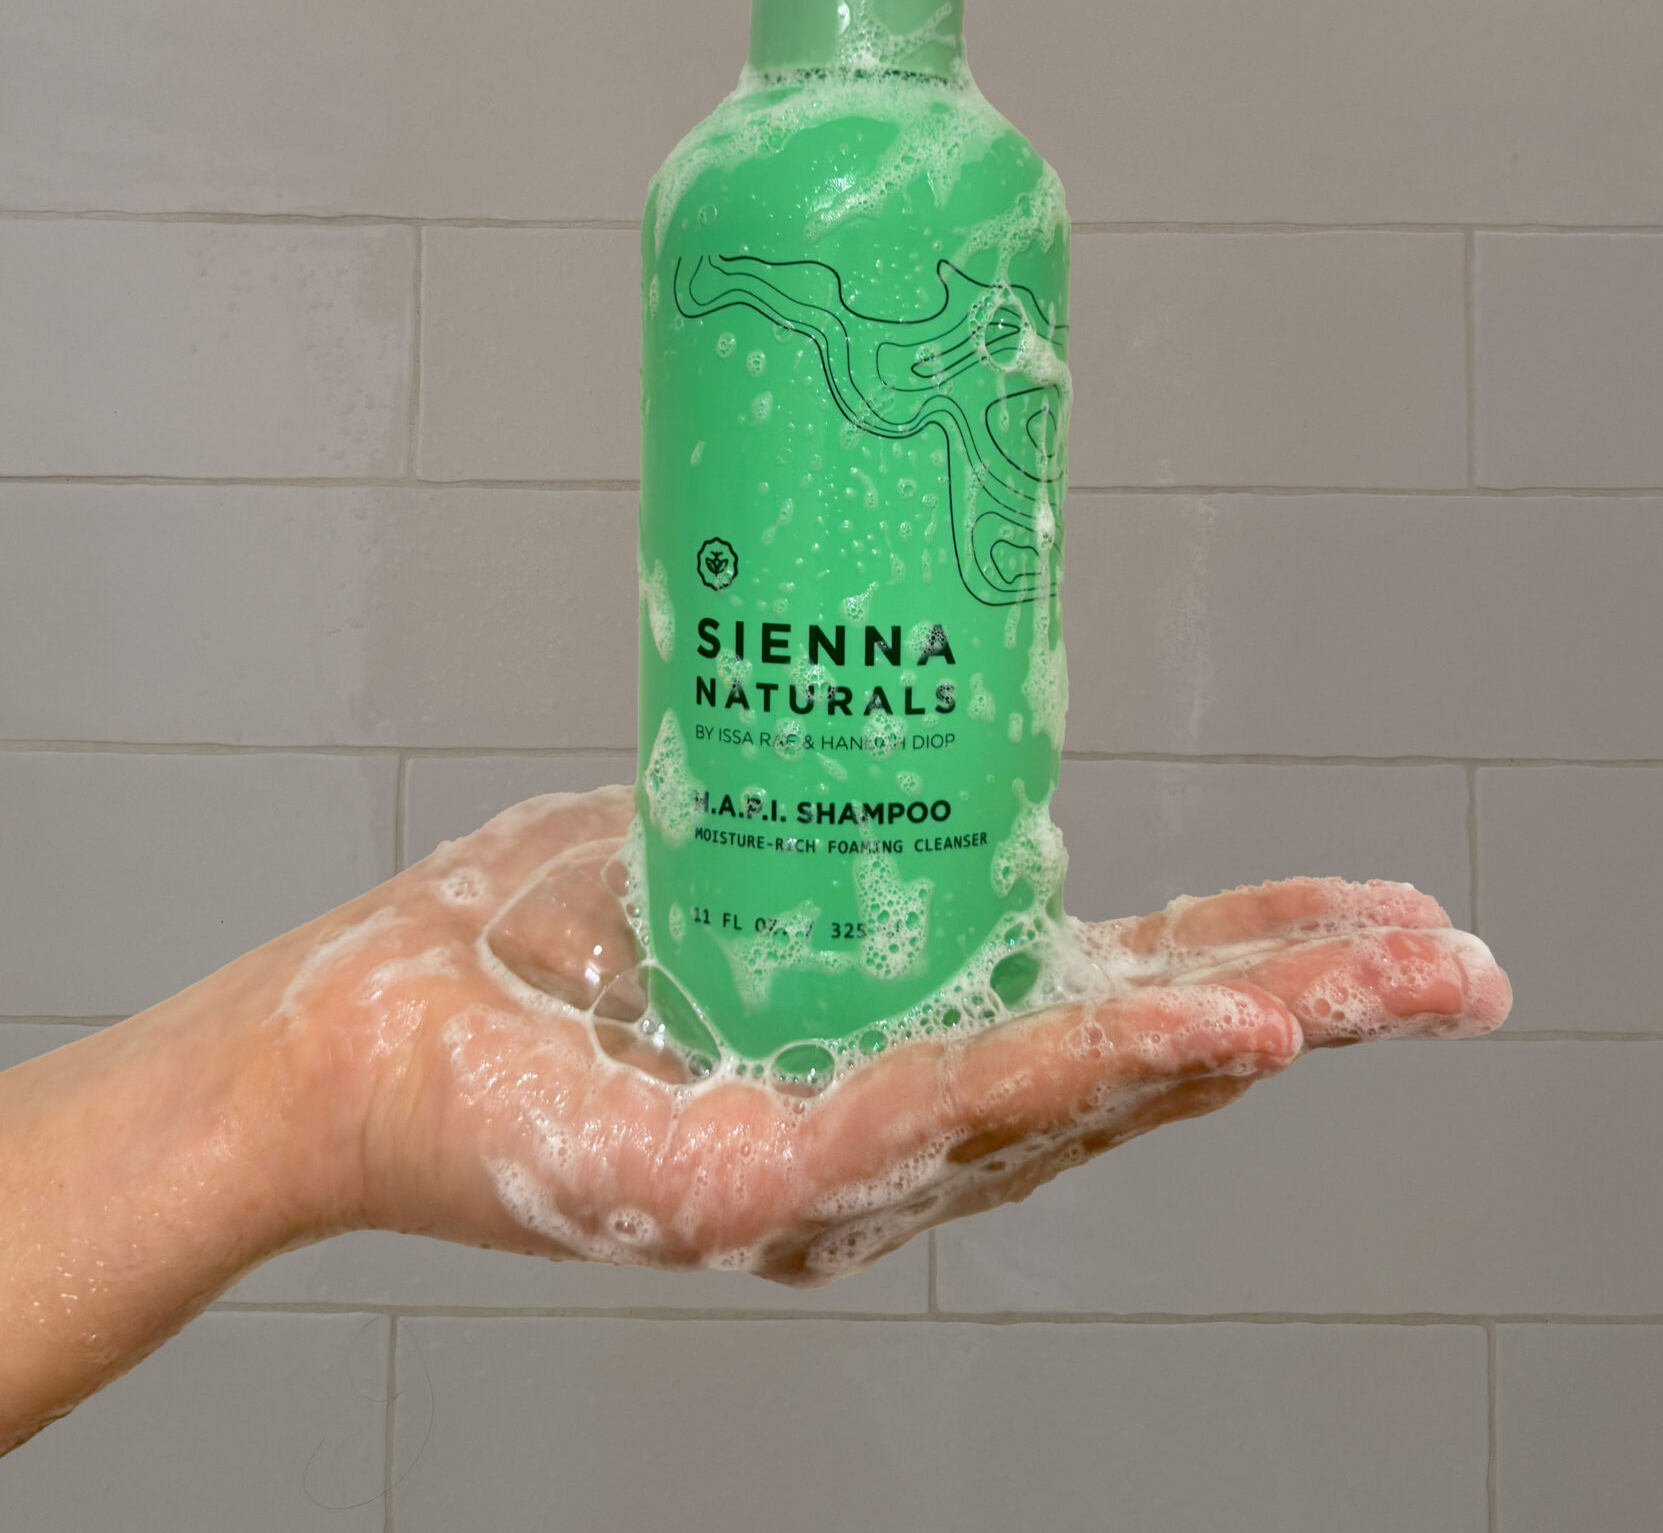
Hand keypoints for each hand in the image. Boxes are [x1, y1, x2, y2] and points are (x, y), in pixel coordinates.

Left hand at [281, 786, 1511, 1283]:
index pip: (1102, 1002)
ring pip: (1072, 1099)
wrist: (341, 1030)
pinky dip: (1092, 1072)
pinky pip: (947, 1118)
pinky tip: (1214, 1032)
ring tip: (1372, 986)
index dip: (1248, 957)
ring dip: (1238, 1032)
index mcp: (891, 1040)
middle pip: (1129, 1067)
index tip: (1373, 915)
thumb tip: (907, 677)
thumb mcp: (712, 841)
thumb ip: (827, 801)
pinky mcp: (758, 1187)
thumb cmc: (520, 948)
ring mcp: (835, 1171)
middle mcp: (888, 1128)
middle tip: (1454, 963)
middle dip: (1307, 1007)